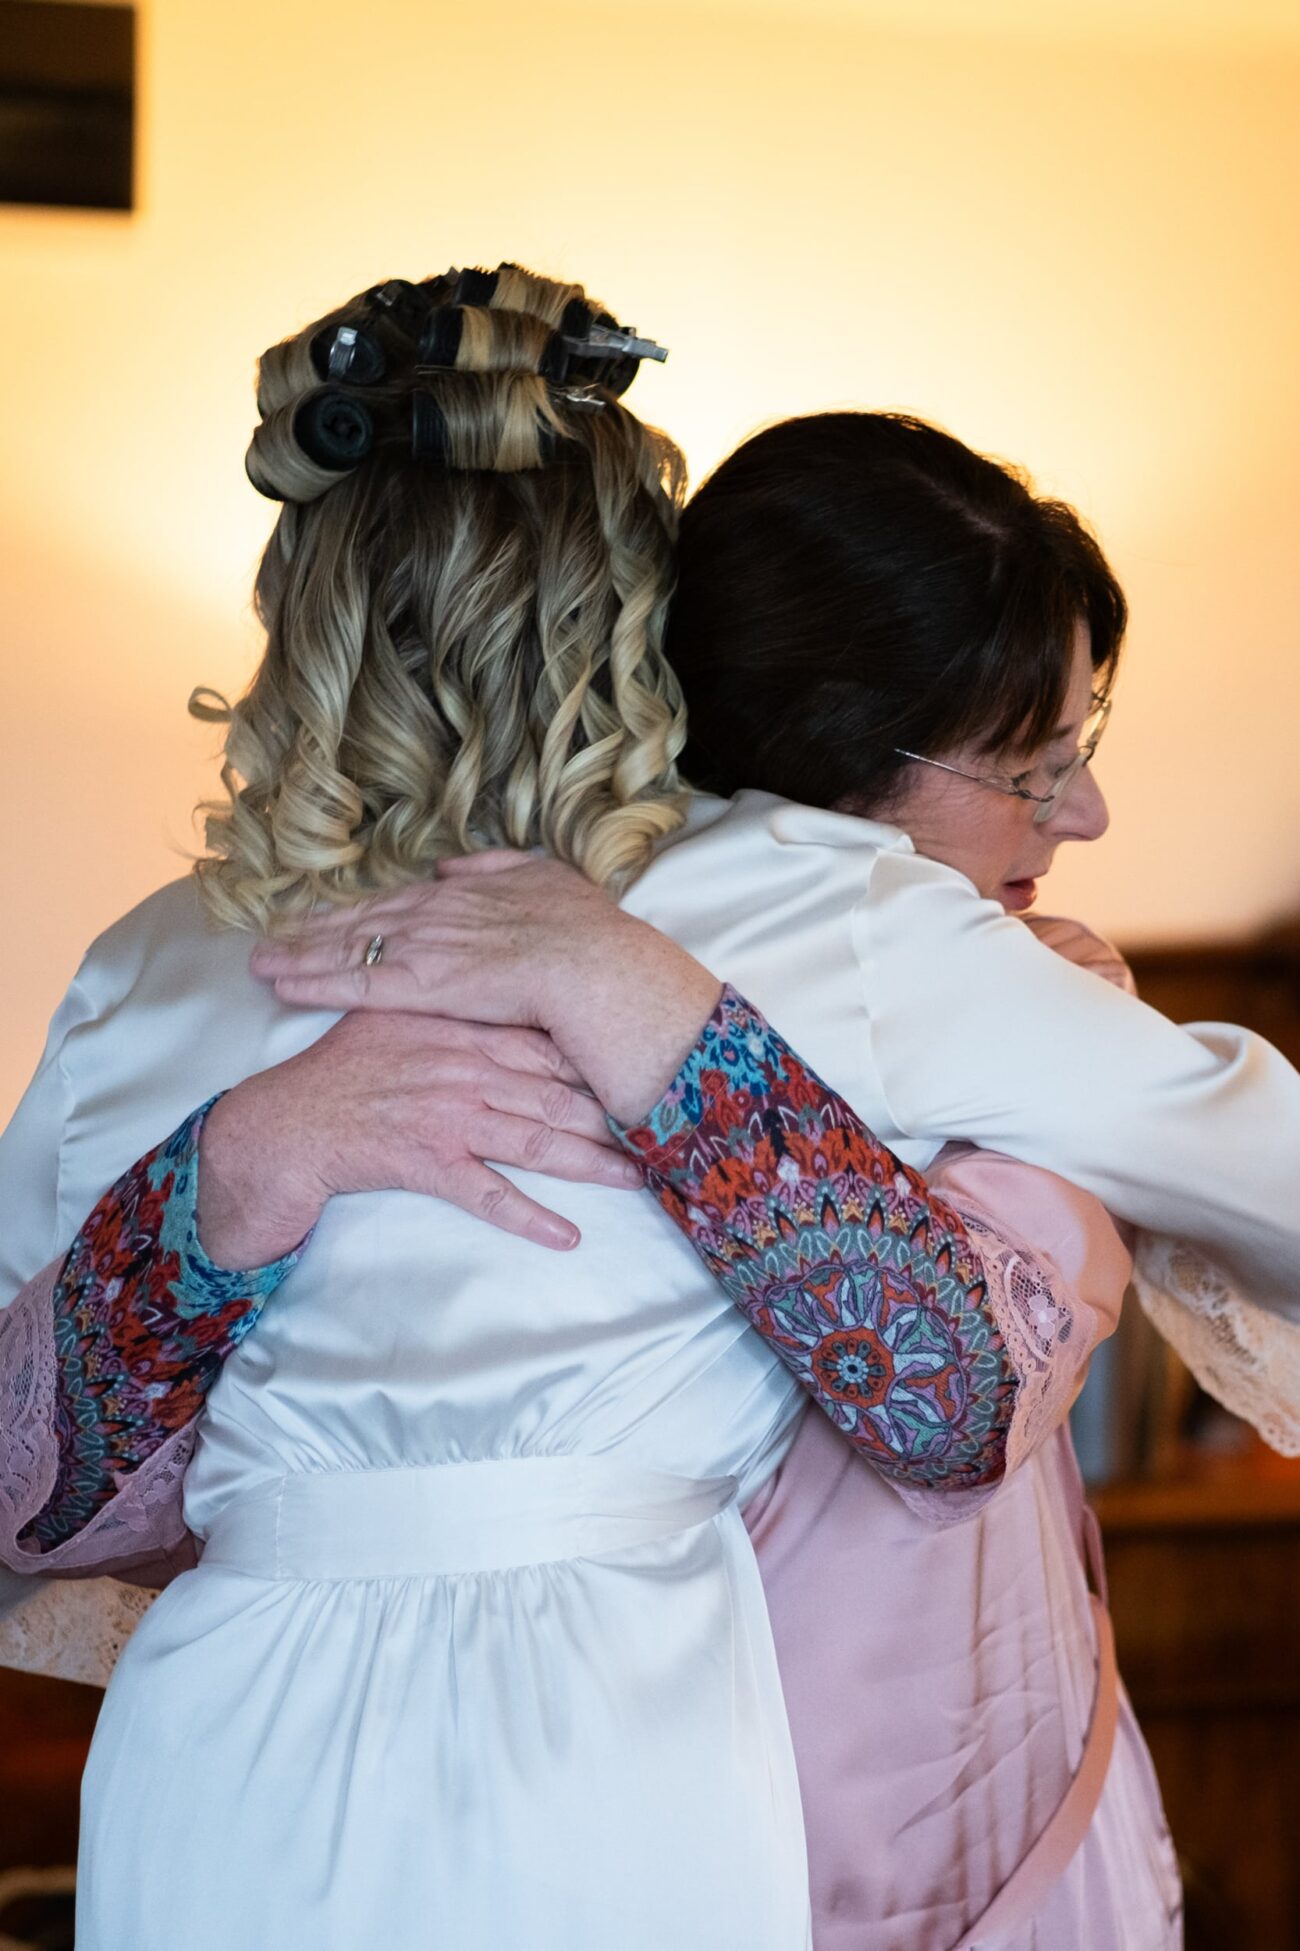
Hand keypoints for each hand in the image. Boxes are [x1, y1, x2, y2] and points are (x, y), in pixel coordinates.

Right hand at [197, 1011, 644, 1266]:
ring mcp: (444, 1113)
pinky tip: (566, 1236)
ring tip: (638, 1179)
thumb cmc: (334, 1074)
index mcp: (457, 1026)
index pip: (543, 1038)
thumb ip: (450, 1009)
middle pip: (554, 1089)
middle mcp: (459, 1065)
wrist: (276, 1125)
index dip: (596, 1055)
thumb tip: (502, 999)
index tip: (642, 1063)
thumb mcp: (395, 1020)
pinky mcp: (423, 1160)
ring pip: (533, 1138)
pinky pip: (486, 1194)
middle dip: (612, 1109)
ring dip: (589, 1163)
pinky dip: (528, 1216)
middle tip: (666, 1126)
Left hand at [249, 853, 722, 1124]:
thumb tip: (454, 866)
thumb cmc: (591, 938)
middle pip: (361, 921)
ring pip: (347, 950)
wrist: (600, 967)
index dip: (358, 912)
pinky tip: (279, 983)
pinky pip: (354, 984)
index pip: (398, 903)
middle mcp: (437, 913)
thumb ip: (499, 870)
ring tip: (258, 961)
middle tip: (268, 935)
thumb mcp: (550, 882)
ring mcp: (425, 948)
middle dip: (313, 930)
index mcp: (467, 893)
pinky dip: (313, 982)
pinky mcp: (420, 985)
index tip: (322, 916)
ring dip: (300, 954)